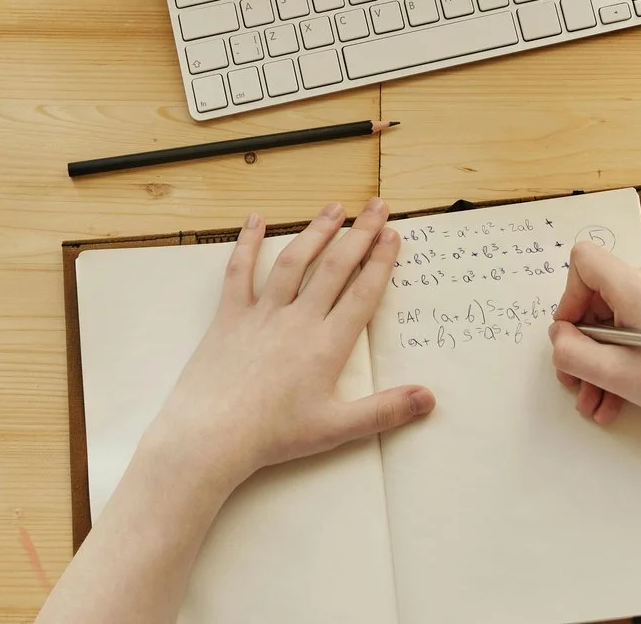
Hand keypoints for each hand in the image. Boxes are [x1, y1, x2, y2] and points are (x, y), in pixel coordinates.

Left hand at [140, 199, 434, 494]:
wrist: (212, 434)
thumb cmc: (273, 435)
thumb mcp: (335, 429)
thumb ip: (384, 411)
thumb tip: (428, 398)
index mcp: (327, 345)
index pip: (362, 293)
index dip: (380, 261)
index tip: (392, 234)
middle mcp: (298, 320)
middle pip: (334, 268)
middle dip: (358, 234)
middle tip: (376, 206)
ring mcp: (263, 313)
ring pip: (294, 262)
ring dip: (316, 231)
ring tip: (334, 207)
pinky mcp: (230, 315)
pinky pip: (239, 272)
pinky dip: (247, 243)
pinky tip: (256, 220)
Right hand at [549, 242, 640, 444]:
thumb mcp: (617, 373)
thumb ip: (573, 353)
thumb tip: (559, 335)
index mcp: (637, 285)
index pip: (584, 261)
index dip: (568, 297)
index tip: (571, 335)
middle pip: (597, 299)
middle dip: (582, 345)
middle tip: (574, 382)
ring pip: (614, 323)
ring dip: (599, 363)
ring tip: (594, 405)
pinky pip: (634, 330)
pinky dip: (621, 361)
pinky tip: (614, 401)